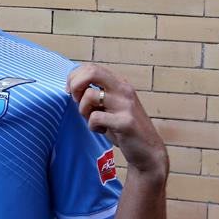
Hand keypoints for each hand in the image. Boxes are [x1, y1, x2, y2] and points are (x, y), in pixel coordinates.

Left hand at [67, 64, 167, 178]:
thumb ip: (97, 94)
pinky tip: (101, 130)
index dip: (75, 77)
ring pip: (89, 95)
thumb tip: (72, 87)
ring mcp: (125, 105)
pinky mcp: (125, 121)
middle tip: (75, 100)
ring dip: (83, 110)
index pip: (92, 67)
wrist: (148, 150)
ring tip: (93, 120)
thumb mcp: (111, 106)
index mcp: (119, 83)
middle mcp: (124, 89)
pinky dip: (92, 126)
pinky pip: (95, 117)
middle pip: (92, 72)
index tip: (70, 92)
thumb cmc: (123, 128)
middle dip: (75, 84)